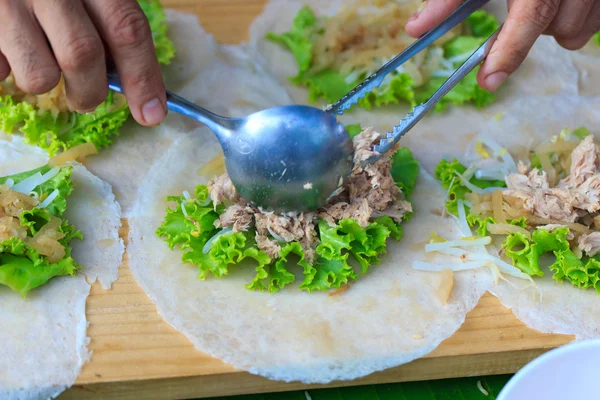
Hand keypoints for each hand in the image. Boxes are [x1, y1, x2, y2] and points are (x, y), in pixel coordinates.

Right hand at [0, 0, 166, 125]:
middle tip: (87, 98)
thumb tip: (129, 83)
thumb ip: (106, 27)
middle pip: (82, 56)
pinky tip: (9, 46)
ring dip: (46, 81)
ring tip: (39, 59)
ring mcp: (8, 2)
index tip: (152, 113)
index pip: (126, 28)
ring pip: (39, 75)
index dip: (143, 77)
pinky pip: (1, 71)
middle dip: (91, 92)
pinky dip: (8, 70)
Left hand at [405, 0, 599, 90]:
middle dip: (533, 28)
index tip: (487, 81)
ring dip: (554, 24)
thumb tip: (416, 28)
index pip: (531, 17)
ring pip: (575, 31)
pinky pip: (592, 23)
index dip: (509, 52)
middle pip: (556, 29)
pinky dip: (575, 16)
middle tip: (517, 6)